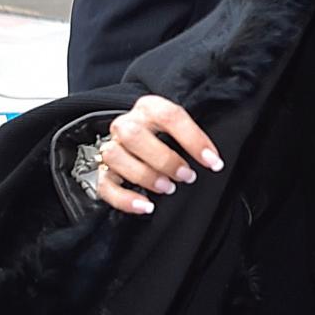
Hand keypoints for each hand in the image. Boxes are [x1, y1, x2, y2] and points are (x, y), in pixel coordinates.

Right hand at [96, 94, 224, 215]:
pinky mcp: (101, 171)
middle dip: (164, 160)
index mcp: (149, 108)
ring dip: (145, 176)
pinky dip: (125, 199)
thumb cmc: (166, 133)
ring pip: (115, 157)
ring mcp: (111, 146)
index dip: (193, 139)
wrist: (138, 136)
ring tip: (168, 188)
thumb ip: (193, 138)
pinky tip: (146, 206)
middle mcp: (126, 124)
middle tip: (187, 176)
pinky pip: (105, 186)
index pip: (169, 116)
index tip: (213, 161)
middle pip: (134, 136)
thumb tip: (213, 160)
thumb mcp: (181, 127)